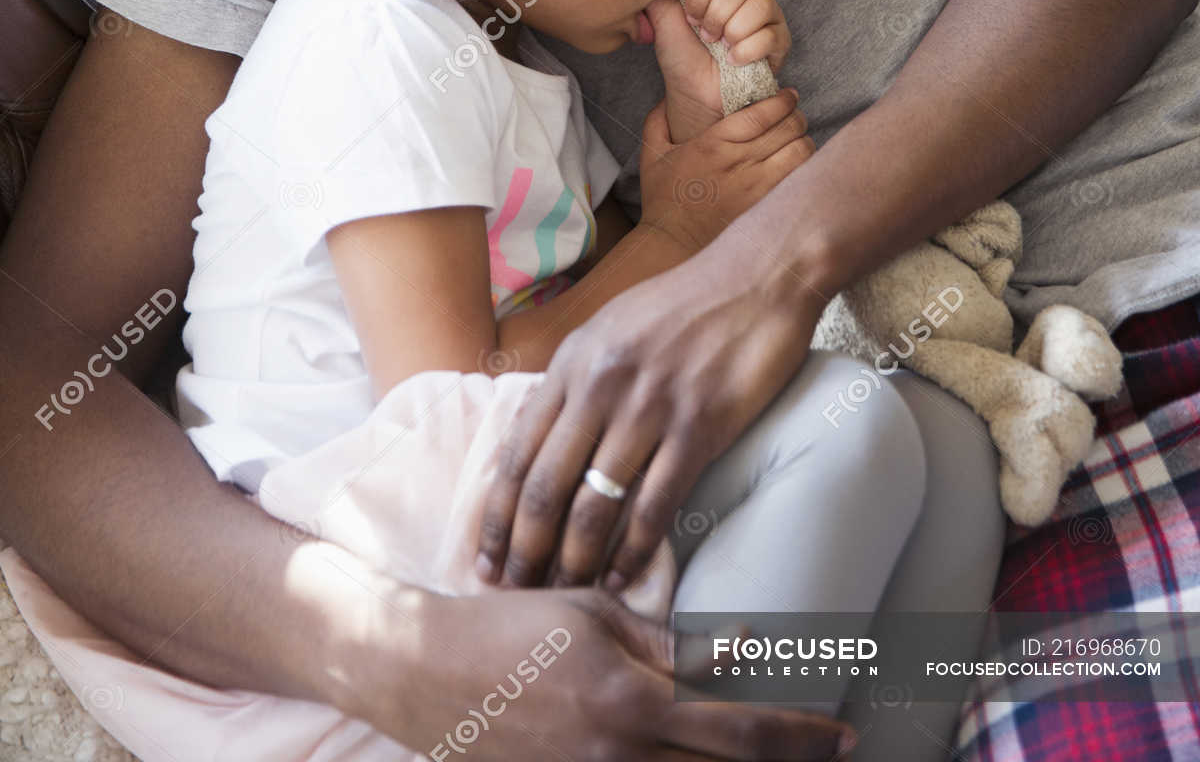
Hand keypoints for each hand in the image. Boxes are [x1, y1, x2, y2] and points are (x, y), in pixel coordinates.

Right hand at [358, 584, 857, 760]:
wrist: (426, 672)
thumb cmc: (515, 627)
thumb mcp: (596, 616)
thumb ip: (669, 645)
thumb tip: (743, 649)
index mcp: (630, 703)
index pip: (741, 731)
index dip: (801, 736)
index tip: (844, 735)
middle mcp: (617, 759)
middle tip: (828, 753)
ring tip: (770, 760)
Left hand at [472, 238, 829, 597]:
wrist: (755, 278)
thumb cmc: (681, 305)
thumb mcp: (609, 328)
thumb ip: (574, 381)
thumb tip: (539, 435)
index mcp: (573, 362)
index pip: (518, 451)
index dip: (498, 514)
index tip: (488, 558)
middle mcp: (601, 385)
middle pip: (546, 487)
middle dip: (526, 550)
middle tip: (518, 591)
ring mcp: (649, 407)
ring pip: (595, 505)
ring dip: (575, 561)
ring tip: (567, 594)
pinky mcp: (698, 427)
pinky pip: (654, 505)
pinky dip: (634, 551)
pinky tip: (622, 577)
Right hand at [639, 88, 813, 250]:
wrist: (673, 243)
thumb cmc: (664, 198)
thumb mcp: (653, 154)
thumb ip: (657, 121)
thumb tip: (668, 99)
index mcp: (714, 143)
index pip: (761, 114)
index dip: (782, 101)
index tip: (788, 95)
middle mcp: (739, 162)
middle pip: (787, 128)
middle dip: (796, 115)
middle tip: (793, 114)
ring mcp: (756, 186)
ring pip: (800, 152)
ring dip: (803, 140)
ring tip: (797, 138)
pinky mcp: (766, 205)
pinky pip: (798, 178)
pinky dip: (803, 166)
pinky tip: (795, 163)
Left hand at [647, 0, 791, 143]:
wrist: (696, 93)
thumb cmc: (683, 56)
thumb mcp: (662, 21)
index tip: (691, 19)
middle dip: (715, 16)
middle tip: (707, 37)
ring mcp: (767, 13)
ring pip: (759, 5)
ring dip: (733, 32)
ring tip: (723, 47)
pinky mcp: (781, 38)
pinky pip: (770, 35)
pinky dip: (746, 51)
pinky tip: (735, 60)